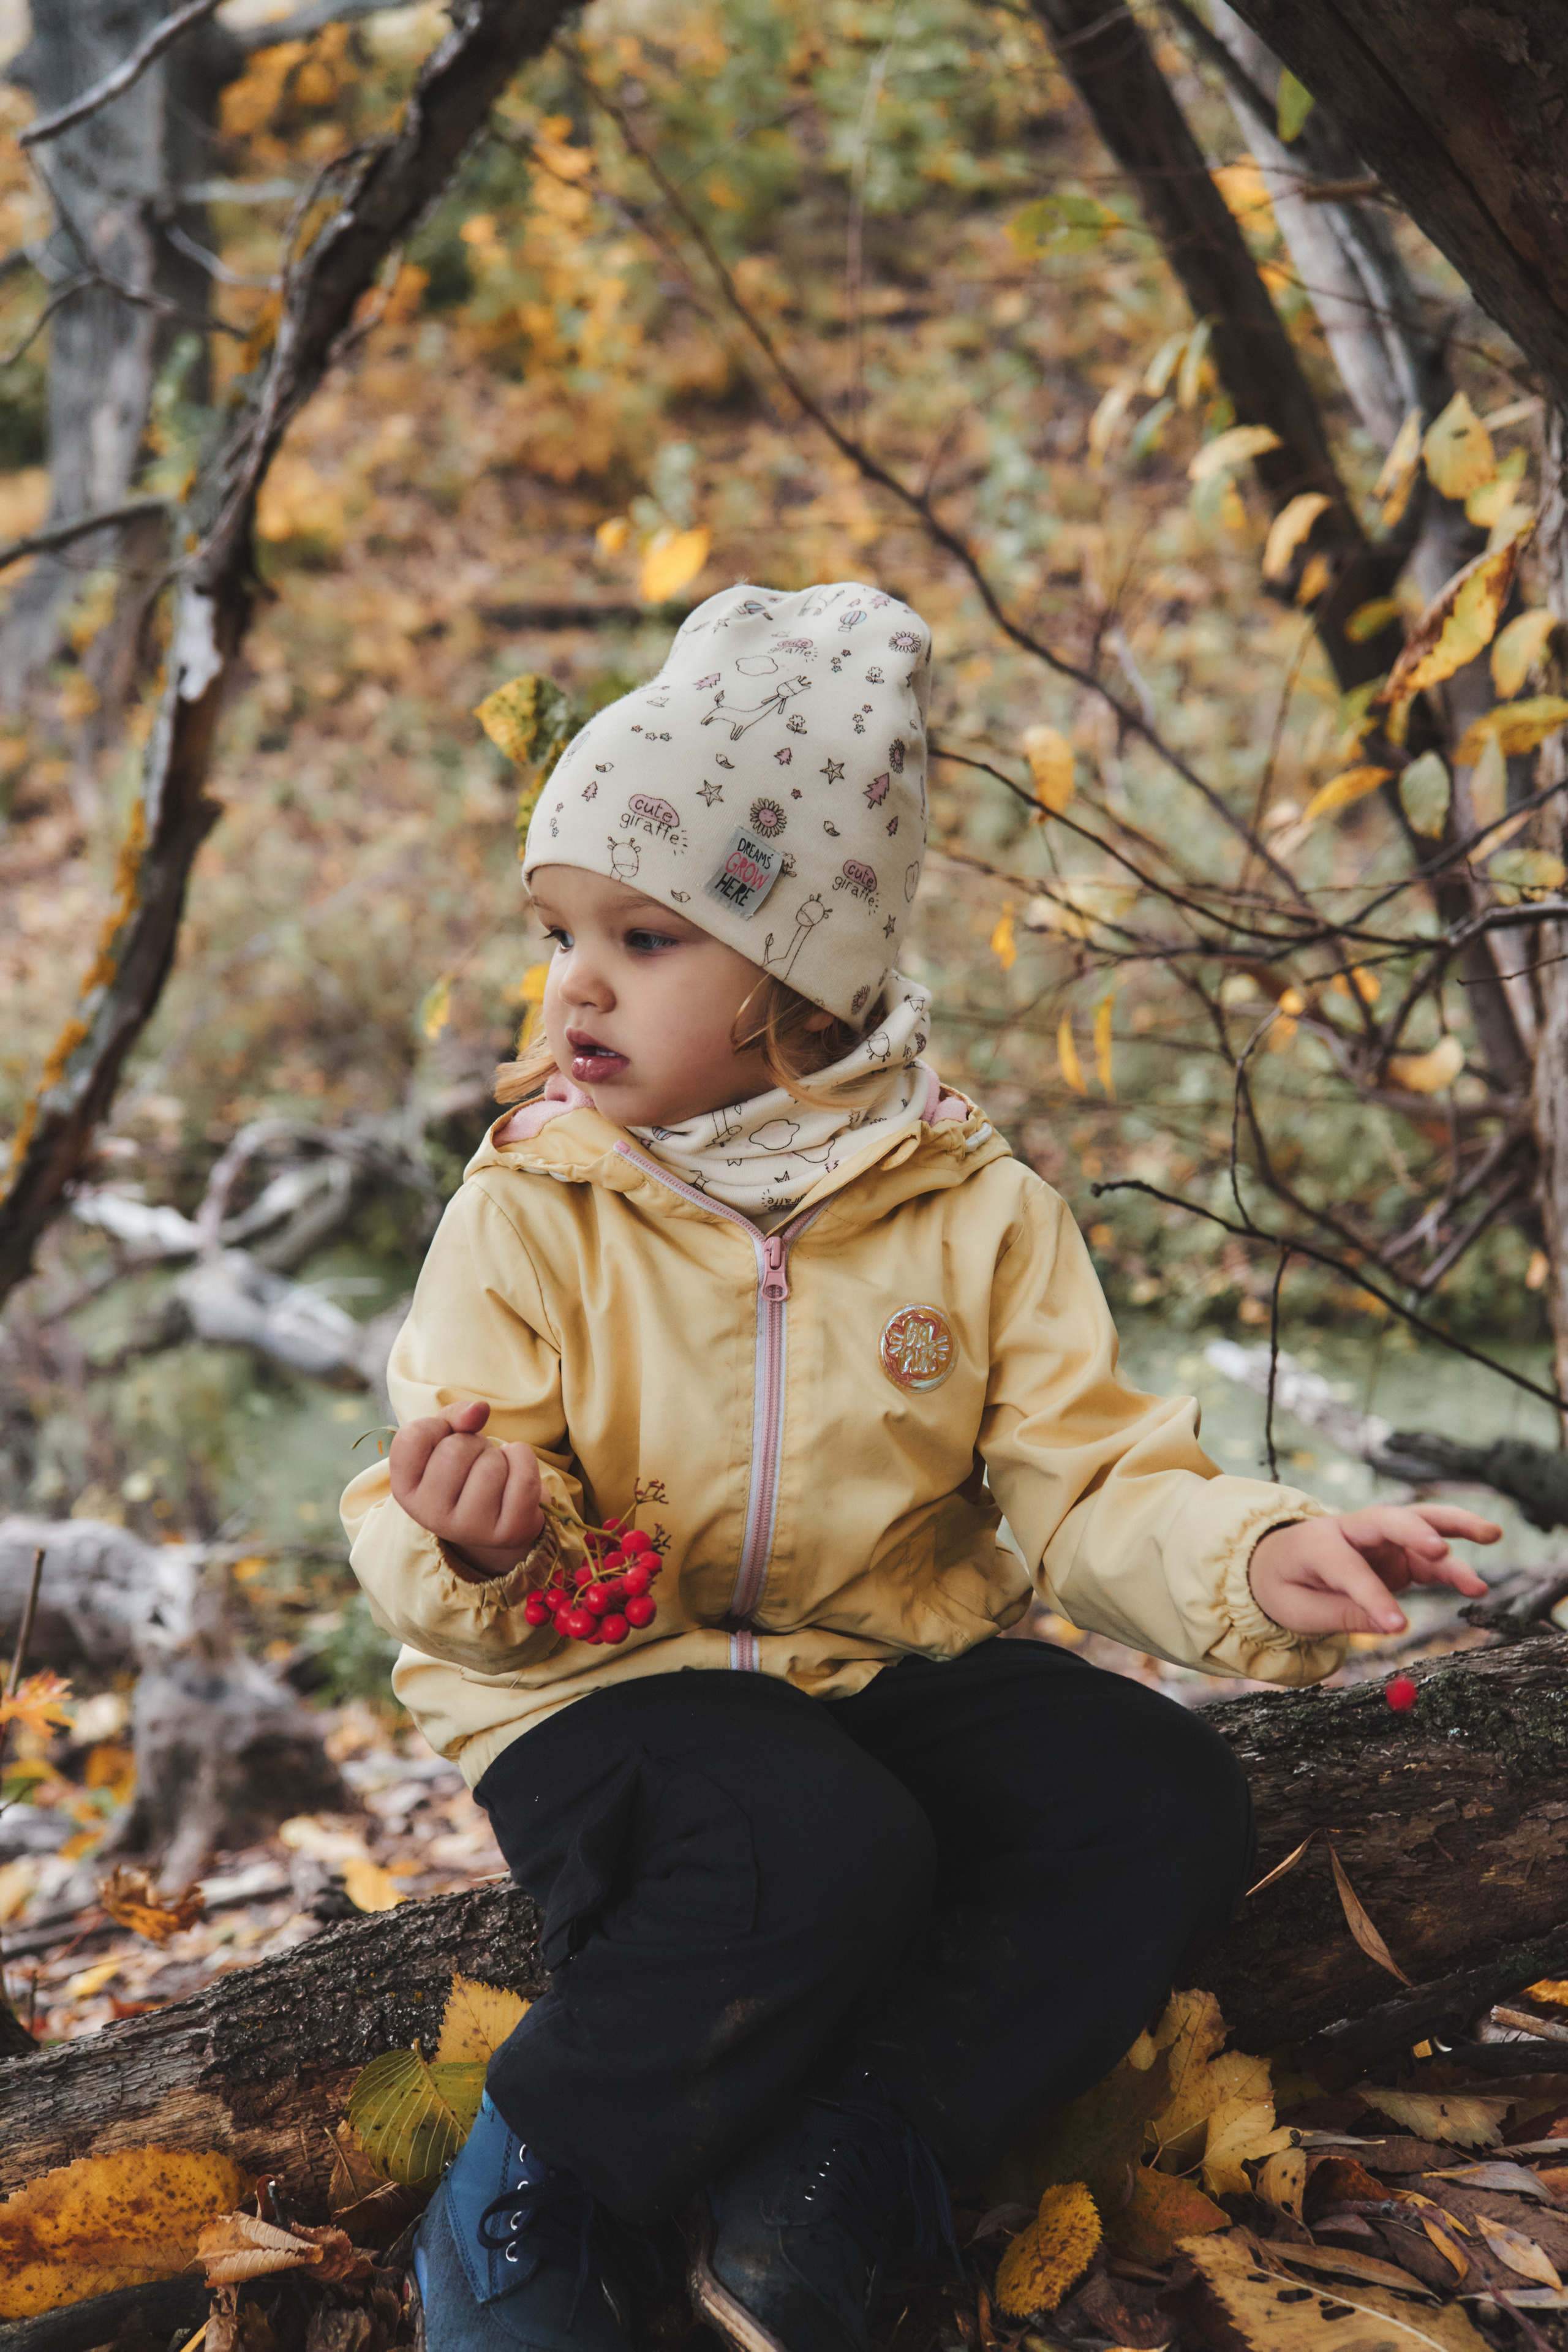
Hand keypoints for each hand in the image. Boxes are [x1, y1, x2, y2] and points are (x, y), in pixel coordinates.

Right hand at [389, 1400, 543, 1580]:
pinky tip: (514, 1477)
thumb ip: (454, 1415)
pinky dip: (525, 1464)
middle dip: (474, 1443)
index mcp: (405, 1489)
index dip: (438, 1426)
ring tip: (493, 1475)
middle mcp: (429, 1515)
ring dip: (500, 1458)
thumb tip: (478, 1410)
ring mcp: (468, 1528)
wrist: (495, 1513)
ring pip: (491, 1466)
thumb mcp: (447, 1438)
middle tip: (474, 1462)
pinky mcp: (507, 1533)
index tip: (445, 1440)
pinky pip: (524, 1480)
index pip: (414, 1436)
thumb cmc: (465, 1469)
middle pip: (457, 1449)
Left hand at [1249, 1504, 1498, 1637]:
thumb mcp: (1298, 1608)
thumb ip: (1342, 1614)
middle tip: (1441, 1548)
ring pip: (1420, 1524)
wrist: (1280, 1562)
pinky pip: (1431, 1556)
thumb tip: (1390, 1625)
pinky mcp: (1399, 1554)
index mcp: (1317, 1543)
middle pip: (1388, 1519)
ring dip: (1456, 1527)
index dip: (1373, 1595)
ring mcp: (1380, 1540)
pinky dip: (1455, 1565)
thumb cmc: (1285, 1585)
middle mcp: (1352, 1531)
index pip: (1349, 1567)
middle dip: (1416, 1531)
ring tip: (1493, 1534)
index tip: (1397, 1626)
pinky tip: (1477, 1584)